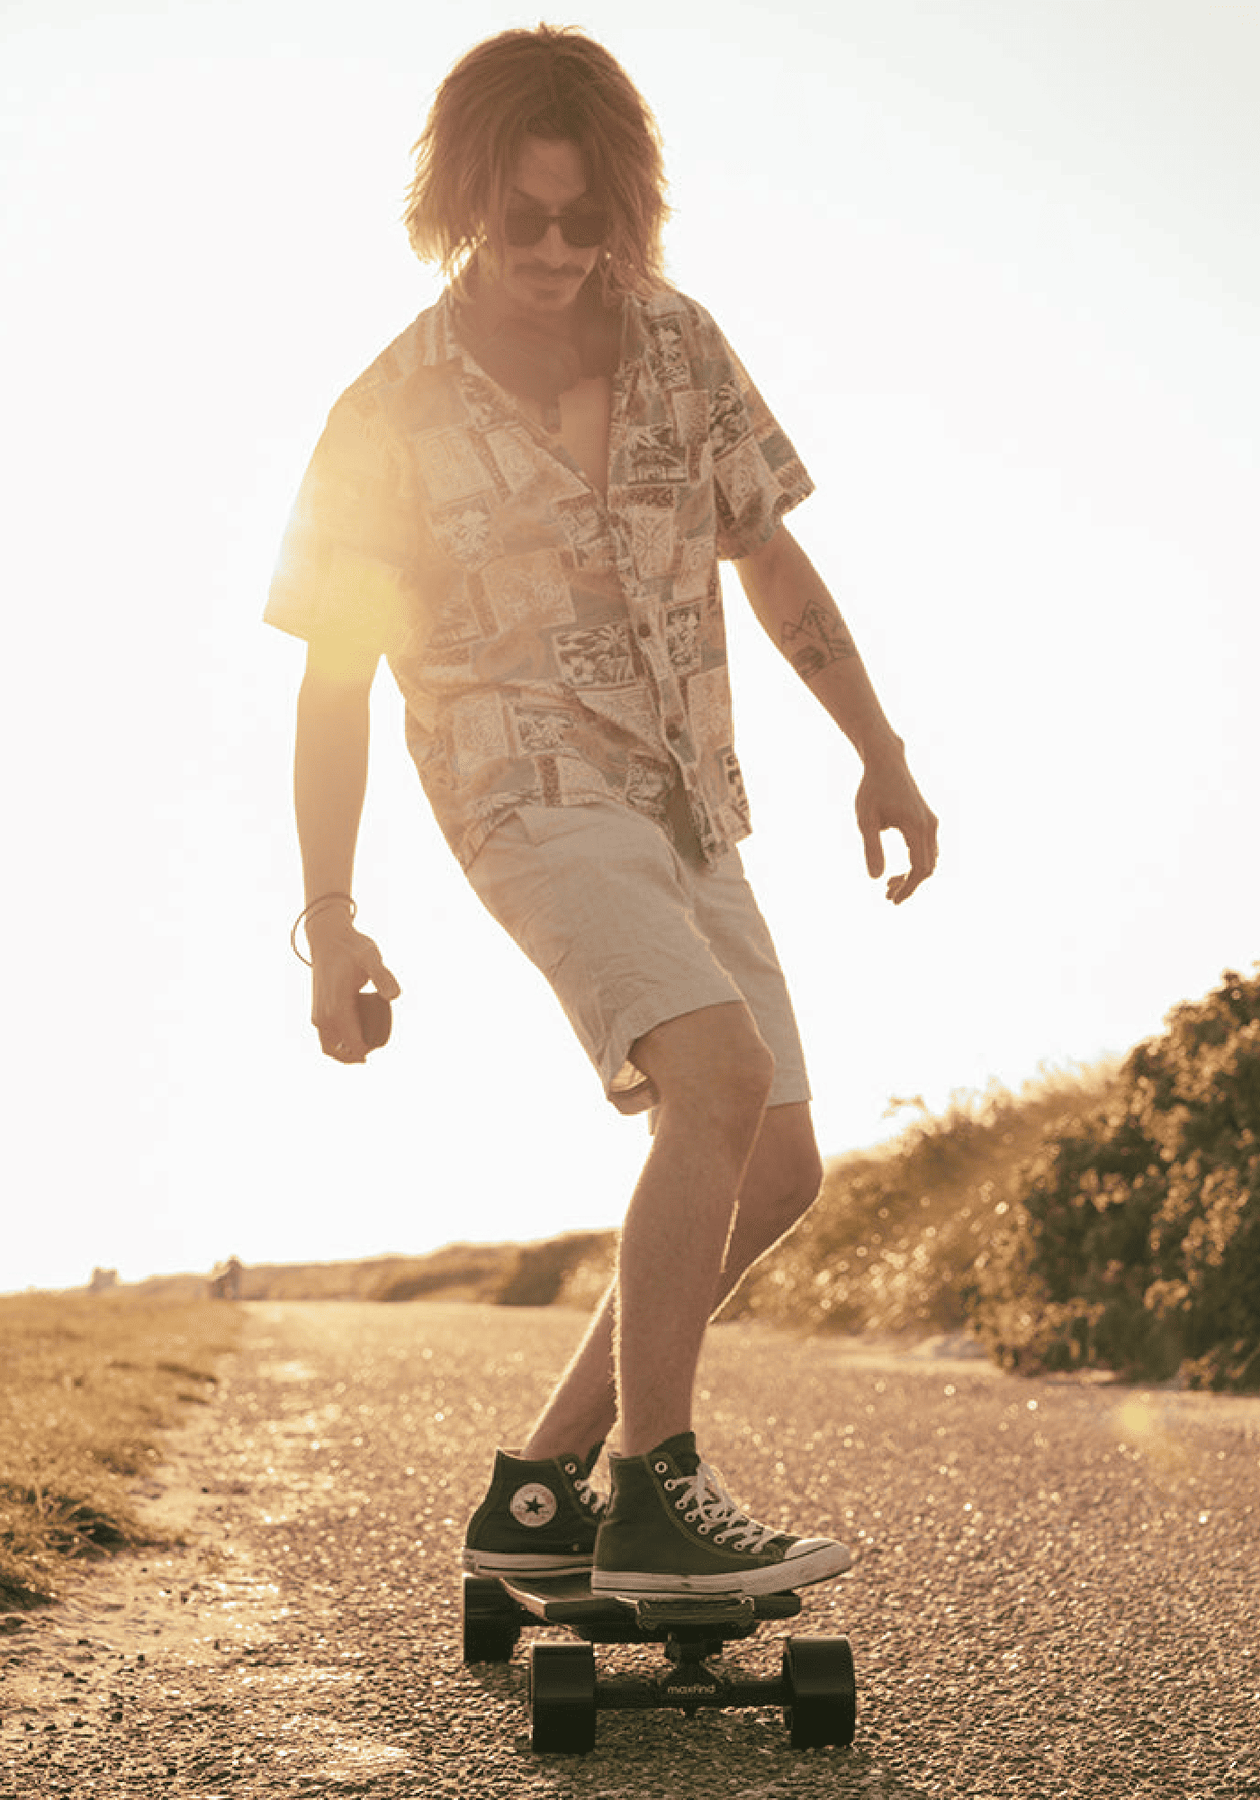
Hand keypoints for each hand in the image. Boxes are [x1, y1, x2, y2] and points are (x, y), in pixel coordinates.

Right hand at [306, 914, 401, 1061]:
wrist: (327, 939)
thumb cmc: (352, 948)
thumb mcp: (371, 957)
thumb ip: (383, 976)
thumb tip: (395, 996)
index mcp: (337, 1007)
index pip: (354, 1044)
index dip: (371, 1048)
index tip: (384, 1039)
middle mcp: (323, 1016)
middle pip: (340, 1052)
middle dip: (359, 1054)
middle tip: (378, 1043)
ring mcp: (317, 1016)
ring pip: (329, 1049)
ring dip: (347, 1052)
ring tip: (367, 1041)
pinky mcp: (316, 1013)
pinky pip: (325, 1040)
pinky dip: (339, 1045)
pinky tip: (356, 1036)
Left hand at [855, 752, 938, 904]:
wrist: (886, 763)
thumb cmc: (872, 790)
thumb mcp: (865, 820)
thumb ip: (871, 848)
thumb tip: (875, 878)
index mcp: (916, 827)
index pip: (919, 869)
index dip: (909, 888)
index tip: (893, 900)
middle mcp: (929, 826)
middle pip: (928, 868)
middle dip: (909, 885)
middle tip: (887, 895)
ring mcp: (931, 822)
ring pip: (930, 860)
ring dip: (913, 875)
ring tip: (889, 884)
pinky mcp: (928, 820)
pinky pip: (929, 850)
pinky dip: (917, 863)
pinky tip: (899, 869)